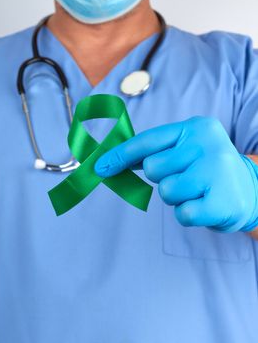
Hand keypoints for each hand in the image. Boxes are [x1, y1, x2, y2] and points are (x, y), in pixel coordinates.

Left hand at [94, 116, 257, 232]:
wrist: (250, 190)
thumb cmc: (207, 169)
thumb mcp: (186, 150)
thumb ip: (154, 153)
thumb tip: (112, 161)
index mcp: (195, 128)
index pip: (148, 141)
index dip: (121, 154)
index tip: (100, 166)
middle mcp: (207, 145)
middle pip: (153, 168)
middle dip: (163, 178)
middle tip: (186, 178)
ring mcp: (216, 172)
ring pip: (166, 191)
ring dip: (176, 197)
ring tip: (197, 191)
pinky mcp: (222, 201)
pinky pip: (182, 213)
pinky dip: (188, 214)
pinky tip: (205, 205)